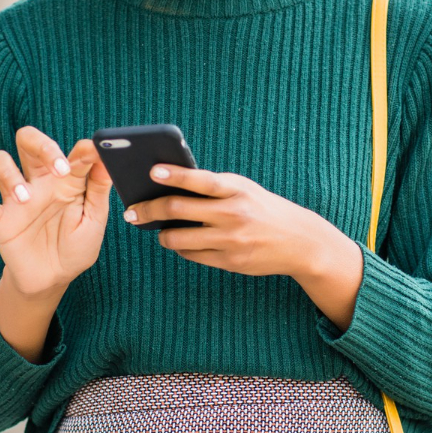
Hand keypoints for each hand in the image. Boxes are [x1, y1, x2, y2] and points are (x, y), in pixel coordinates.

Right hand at [0, 126, 112, 298]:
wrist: (52, 279)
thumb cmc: (76, 246)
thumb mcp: (94, 220)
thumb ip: (99, 191)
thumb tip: (107, 161)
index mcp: (66, 180)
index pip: (71, 153)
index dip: (83, 149)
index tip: (92, 153)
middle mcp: (40, 182)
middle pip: (28, 141)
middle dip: (40, 144)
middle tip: (58, 168)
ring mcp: (17, 197)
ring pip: (0, 161)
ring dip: (9, 174)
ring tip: (25, 198)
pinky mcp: (0, 218)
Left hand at [124, 166, 354, 281]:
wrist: (298, 241)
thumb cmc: (263, 208)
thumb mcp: (244, 189)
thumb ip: (213, 186)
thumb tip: (170, 185)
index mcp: (237, 189)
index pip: (200, 179)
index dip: (175, 175)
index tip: (152, 171)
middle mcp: (233, 214)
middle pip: (178, 210)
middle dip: (149, 210)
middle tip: (133, 211)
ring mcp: (230, 240)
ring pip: (177, 238)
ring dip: (161, 234)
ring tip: (158, 229)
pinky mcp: (229, 261)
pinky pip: (191, 255)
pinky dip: (180, 247)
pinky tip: (180, 241)